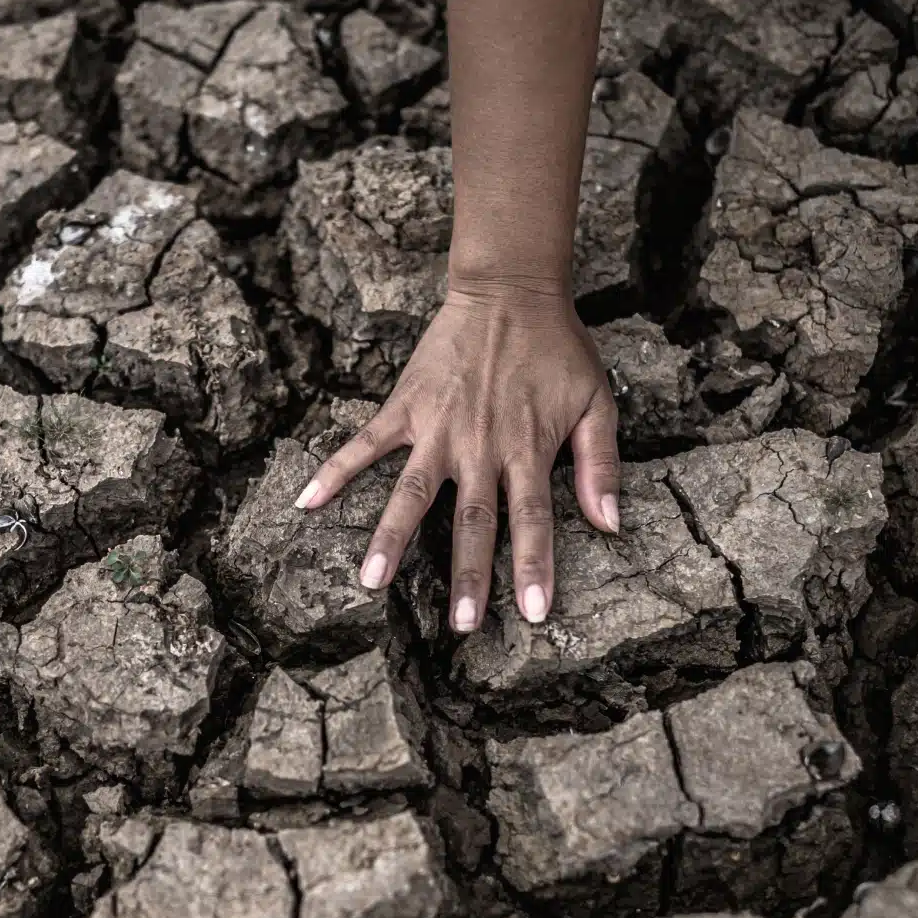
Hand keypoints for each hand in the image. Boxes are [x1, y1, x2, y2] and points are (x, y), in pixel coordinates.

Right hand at [296, 282, 621, 632]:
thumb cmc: (559, 349)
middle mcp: (479, 446)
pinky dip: (334, 471)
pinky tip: (306, 503)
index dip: (534, 567)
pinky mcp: (405, 408)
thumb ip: (601, 464)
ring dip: (391, 538)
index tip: (534, 613)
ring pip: (412, 493)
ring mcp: (437, 428)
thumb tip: (610, 523)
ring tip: (371, 582)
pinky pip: (364, 445)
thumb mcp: (598, 402)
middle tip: (461, 626)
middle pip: (473, 521)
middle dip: (468, 575)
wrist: (509, 292)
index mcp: (527, 449)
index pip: (531, 519)